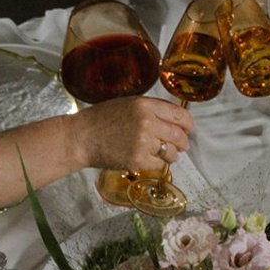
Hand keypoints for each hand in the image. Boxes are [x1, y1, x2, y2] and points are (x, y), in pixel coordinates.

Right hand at [73, 95, 192, 173]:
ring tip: (166, 154)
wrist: (81, 137)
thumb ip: (151, 109)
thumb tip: (173, 118)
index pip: (179, 115)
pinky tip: (151, 160)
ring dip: (172, 154)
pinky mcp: (138, 160)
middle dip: (182, 142)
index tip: (188, 129)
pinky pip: (159, 165)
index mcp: (145, 105)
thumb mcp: (127, 104)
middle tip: (181, 145)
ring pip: (171, 152)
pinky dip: (158, 164)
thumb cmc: (100, 120)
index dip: (187, 124)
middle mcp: (147, 123)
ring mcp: (143, 143)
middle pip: (178, 135)